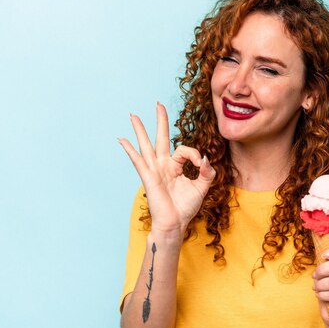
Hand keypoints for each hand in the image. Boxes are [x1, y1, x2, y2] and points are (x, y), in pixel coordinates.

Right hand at [118, 103, 215, 236]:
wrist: (175, 223)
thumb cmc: (186, 207)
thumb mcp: (202, 187)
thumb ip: (207, 172)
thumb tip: (205, 158)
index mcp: (176, 166)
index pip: (185, 150)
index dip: (195, 154)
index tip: (201, 164)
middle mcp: (163, 165)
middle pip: (161, 138)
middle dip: (161, 120)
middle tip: (158, 103)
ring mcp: (154, 170)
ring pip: (146, 145)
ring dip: (140, 129)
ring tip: (133, 115)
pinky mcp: (148, 177)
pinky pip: (138, 160)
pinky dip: (130, 150)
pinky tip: (122, 140)